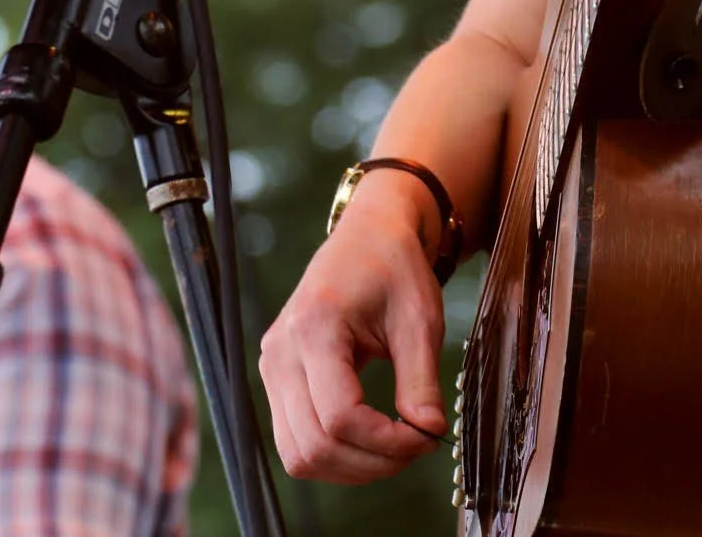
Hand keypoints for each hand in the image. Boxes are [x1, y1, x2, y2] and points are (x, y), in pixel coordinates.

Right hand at [259, 171, 446, 483]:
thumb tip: (429, 433)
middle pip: (314, 445)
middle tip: (418, 446)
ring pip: (298, 454)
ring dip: (350, 467)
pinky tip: (370, 439)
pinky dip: (333, 453)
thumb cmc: (394, 267)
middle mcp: (280, 351)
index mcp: (314, 327)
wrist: (368, 234)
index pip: (340, 417)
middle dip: (372, 462)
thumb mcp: (419, 317)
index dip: (386, 442)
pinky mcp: (276, 378)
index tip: (427, 437)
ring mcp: (272, 366)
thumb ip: (421, 380)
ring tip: (396, 448)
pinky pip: (295, 440)